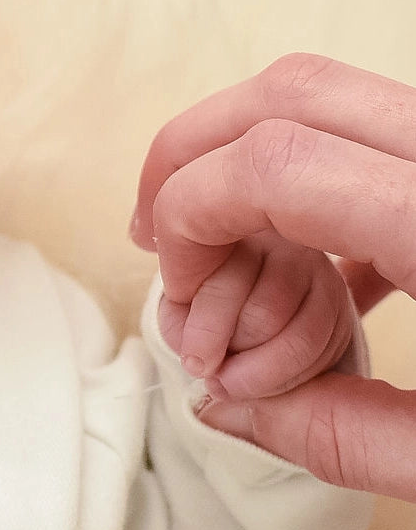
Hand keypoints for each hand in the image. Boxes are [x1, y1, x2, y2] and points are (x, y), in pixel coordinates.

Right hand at [129, 53, 415, 499]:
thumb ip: (345, 436)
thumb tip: (226, 406)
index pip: (273, 164)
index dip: (188, 215)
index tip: (177, 285)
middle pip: (286, 94)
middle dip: (188, 155)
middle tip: (154, 232)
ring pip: (327, 96)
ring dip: (243, 156)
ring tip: (214, 242)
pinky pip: (375, 134)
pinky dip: (313, 175)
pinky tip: (311, 261)